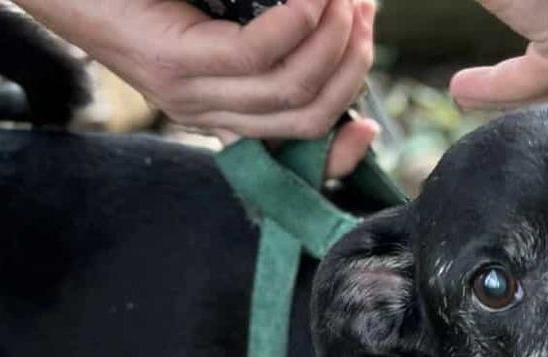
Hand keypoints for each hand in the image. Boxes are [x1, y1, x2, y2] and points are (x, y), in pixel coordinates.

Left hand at [15, 0, 377, 177]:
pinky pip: (256, 55)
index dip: (342, 150)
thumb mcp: (218, 20)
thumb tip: (332, 20)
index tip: (371, 123)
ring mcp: (194, 94)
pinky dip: (296, 23)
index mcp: (223, 111)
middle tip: (365, 15)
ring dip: (332, 42)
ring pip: (291, 91)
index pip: (296, 149)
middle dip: (351, 68)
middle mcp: (211, 114)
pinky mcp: (177, 64)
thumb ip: (266, 33)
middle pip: (308, 116)